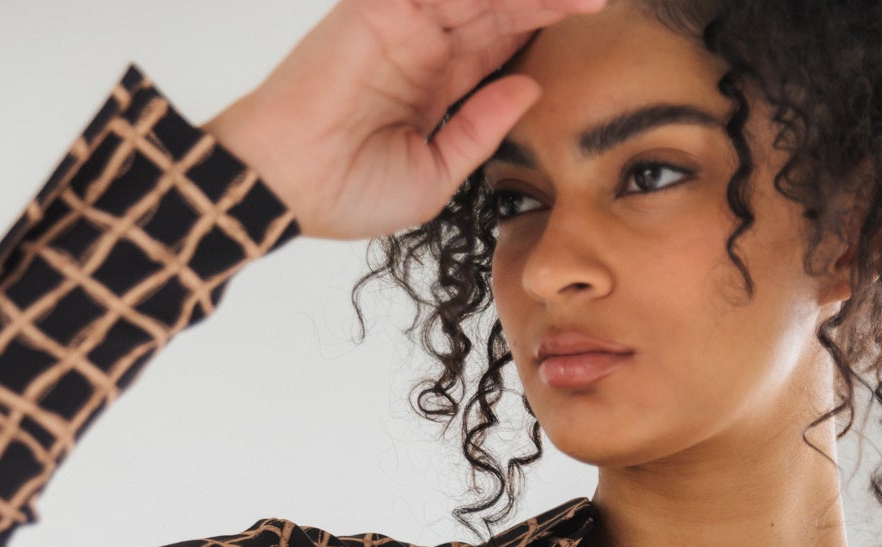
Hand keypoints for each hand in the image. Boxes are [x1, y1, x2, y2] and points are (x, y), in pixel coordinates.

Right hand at [202, 0, 608, 240]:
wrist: (286, 185)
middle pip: (502, 8)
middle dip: (552, 2)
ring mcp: (404, 22)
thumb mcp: (435, 175)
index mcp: (437, 85)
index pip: (503, 45)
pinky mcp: (380, 7)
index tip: (595, 20)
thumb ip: (481, 129)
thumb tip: (529, 85)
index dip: (546, 29)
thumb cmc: (346, 193)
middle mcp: (424, 45)